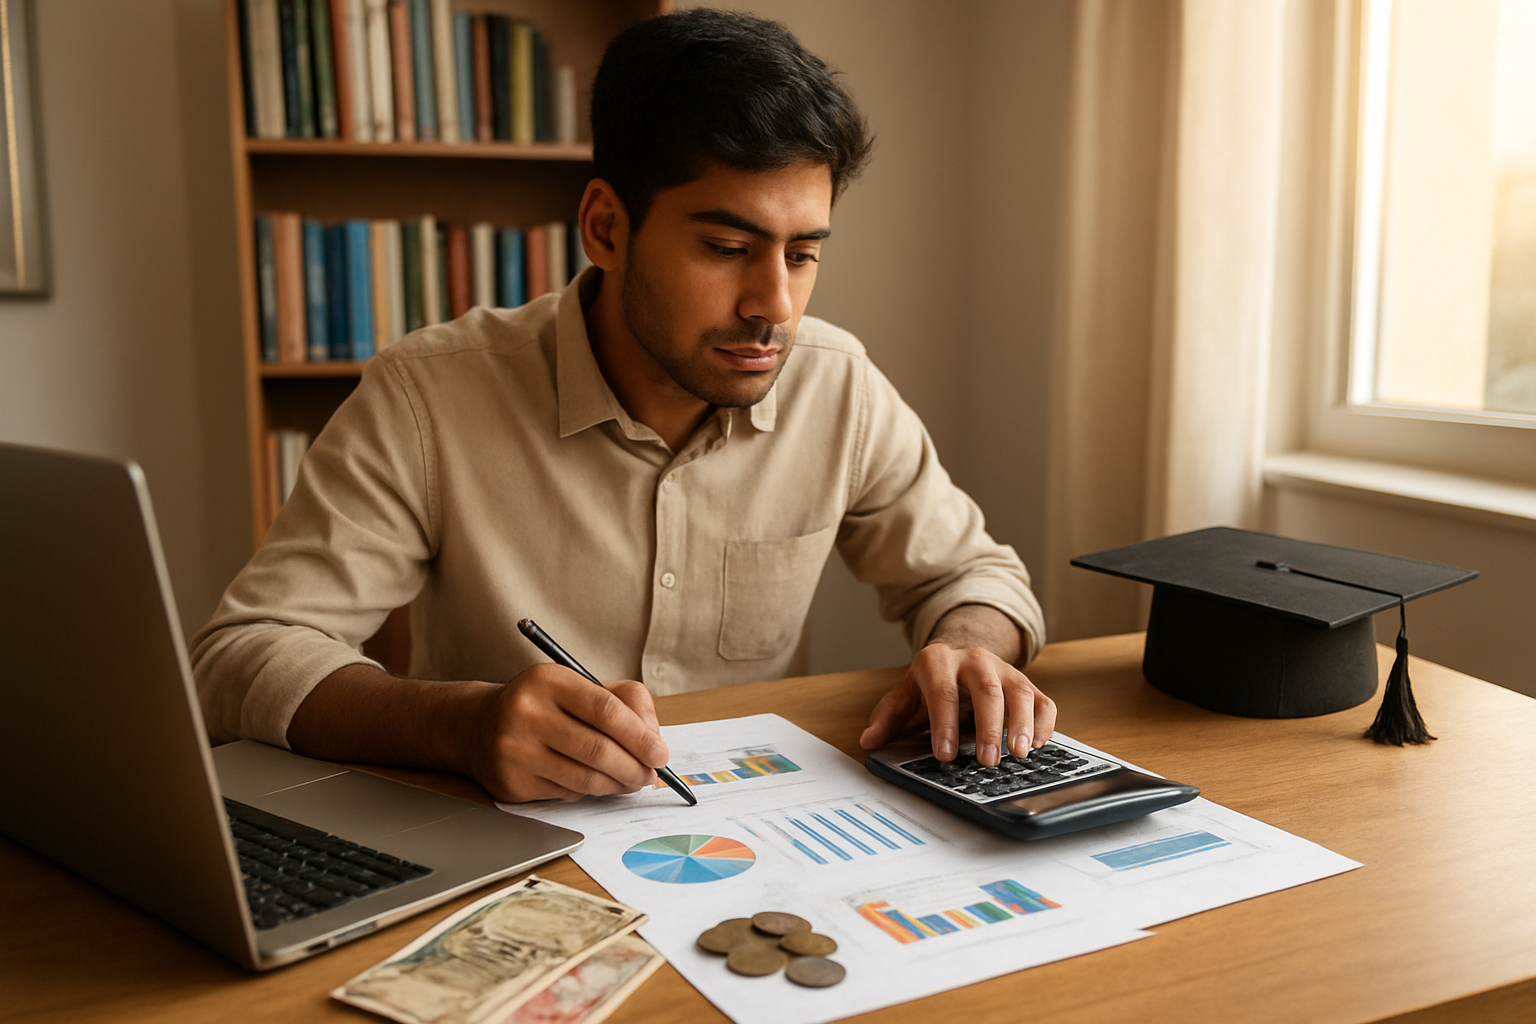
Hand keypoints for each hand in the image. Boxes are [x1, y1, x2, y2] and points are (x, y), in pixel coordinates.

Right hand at [467, 663, 670, 802]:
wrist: (479, 726)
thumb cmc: (544, 705)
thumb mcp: (581, 686)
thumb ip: (626, 703)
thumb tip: (654, 740)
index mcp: (548, 680)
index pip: (605, 710)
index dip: (640, 736)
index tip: (661, 754)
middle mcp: (526, 712)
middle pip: (597, 749)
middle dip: (634, 767)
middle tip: (650, 775)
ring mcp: (515, 750)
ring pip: (584, 778)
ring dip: (617, 784)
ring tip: (630, 780)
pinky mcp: (511, 783)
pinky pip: (566, 793)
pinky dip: (589, 791)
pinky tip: (593, 781)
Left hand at [858, 642, 1055, 766]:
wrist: (959, 652)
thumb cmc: (931, 681)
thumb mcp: (905, 694)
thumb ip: (888, 717)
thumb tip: (869, 741)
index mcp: (938, 662)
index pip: (942, 692)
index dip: (944, 724)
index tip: (945, 755)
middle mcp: (974, 660)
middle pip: (986, 689)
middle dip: (989, 726)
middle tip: (987, 761)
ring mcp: (1003, 670)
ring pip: (1020, 691)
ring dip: (1022, 723)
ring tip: (1020, 754)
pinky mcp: (1025, 682)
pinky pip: (1042, 700)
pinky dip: (1044, 722)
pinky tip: (1039, 745)